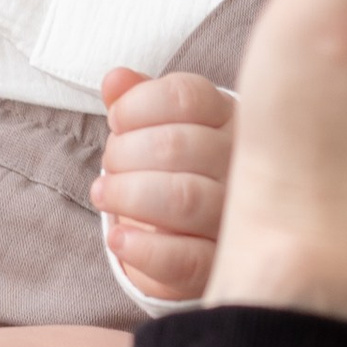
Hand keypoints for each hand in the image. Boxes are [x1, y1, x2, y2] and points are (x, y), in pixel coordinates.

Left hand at [94, 71, 236, 303]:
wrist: (200, 243)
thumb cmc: (178, 174)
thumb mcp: (161, 131)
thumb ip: (137, 102)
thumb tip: (115, 80)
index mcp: (230, 121)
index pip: (187, 96)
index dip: (137, 105)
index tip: (117, 121)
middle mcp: (242, 167)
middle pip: (177, 145)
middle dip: (125, 153)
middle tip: (109, 166)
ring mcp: (236, 220)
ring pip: (183, 199)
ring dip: (128, 194)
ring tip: (104, 195)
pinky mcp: (219, 267)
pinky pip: (186, 259)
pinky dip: (144, 249)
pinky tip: (119, 238)